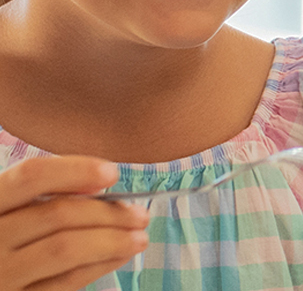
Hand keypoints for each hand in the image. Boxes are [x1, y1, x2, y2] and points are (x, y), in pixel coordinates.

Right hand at [0, 157, 148, 290]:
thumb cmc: (4, 237)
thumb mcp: (9, 210)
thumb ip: (40, 195)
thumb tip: (98, 186)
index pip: (30, 177)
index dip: (75, 170)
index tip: (112, 173)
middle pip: (57, 215)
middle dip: (107, 213)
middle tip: (140, 214)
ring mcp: (1, 274)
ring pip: (65, 249)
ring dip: (112, 240)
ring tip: (139, 237)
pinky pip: (65, 282)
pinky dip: (99, 266)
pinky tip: (119, 256)